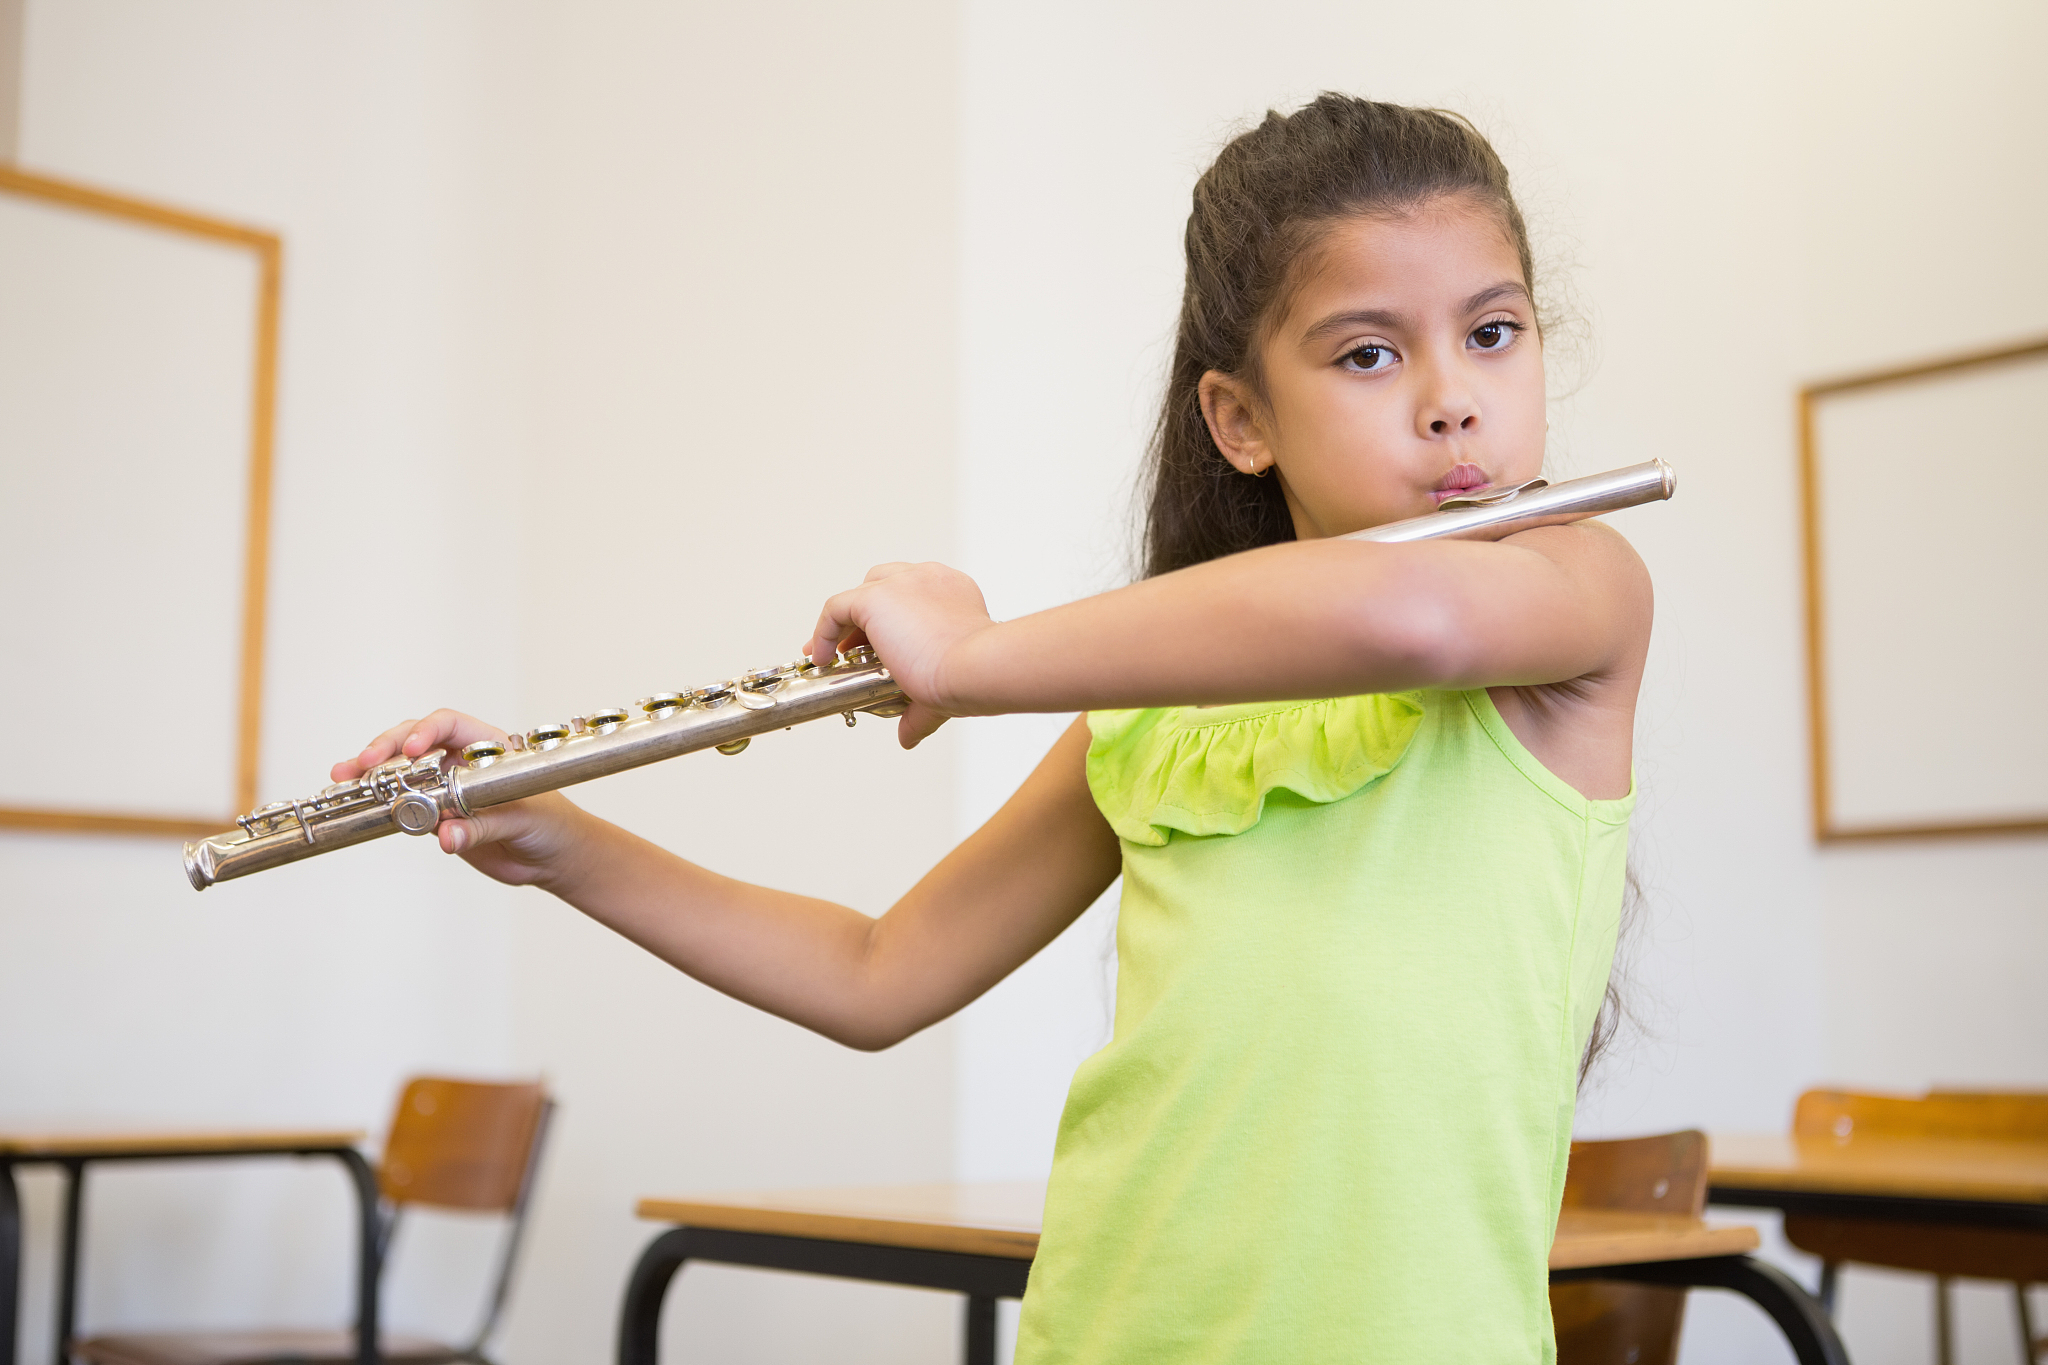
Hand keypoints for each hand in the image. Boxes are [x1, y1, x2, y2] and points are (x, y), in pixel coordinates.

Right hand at [333, 710, 589, 887]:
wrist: (553, 859)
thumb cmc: (552, 825)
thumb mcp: (526, 820)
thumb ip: (485, 827)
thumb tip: (447, 836)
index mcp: (490, 748)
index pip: (451, 725)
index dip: (427, 731)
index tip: (411, 749)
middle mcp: (463, 761)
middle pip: (416, 742)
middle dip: (386, 749)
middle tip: (363, 763)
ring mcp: (446, 787)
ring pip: (401, 771)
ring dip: (371, 773)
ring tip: (343, 778)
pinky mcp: (435, 814)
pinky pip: (402, 804)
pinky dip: (378, 803)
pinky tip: (356, 801)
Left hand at [805, 561, 995, 747]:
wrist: (975, 667)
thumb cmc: (974, 674)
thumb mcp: (944, 686)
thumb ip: (921, 709)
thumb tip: (908, 736)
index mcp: (950, 592)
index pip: (910, 596)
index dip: (886, 622)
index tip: (872, 645)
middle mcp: (927, 580)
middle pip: (882, 586)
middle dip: (862, 618)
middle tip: (848, 650)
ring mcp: (901, 584)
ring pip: (858, 595)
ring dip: (841, 625)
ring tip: (829, 655)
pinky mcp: (876, 597)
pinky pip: (836, 608)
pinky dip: (823, 632)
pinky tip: (822, 657)